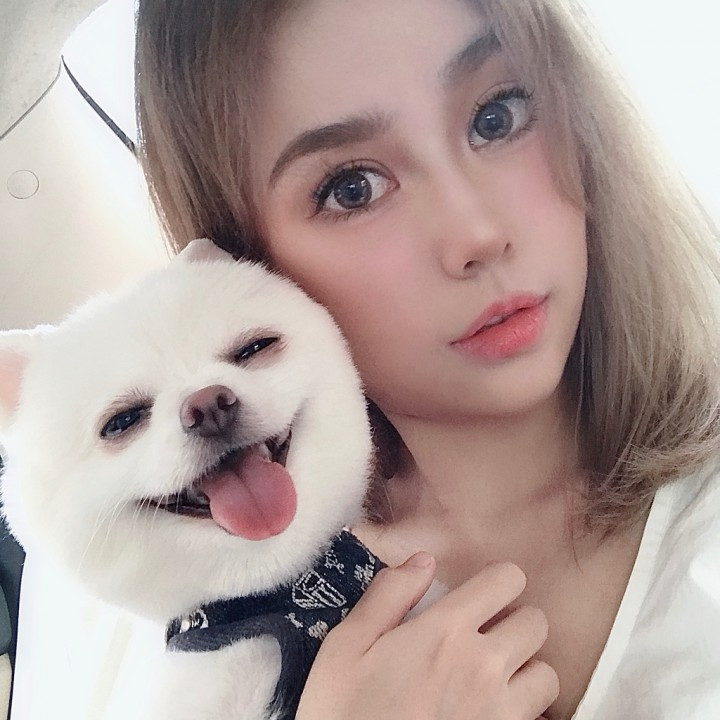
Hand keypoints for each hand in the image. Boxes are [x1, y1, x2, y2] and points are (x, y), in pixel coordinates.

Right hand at [296, 554, 557, 719]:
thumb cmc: (344, 716)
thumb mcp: (345, 646)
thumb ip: (388, 594)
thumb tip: (422, 562)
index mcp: (444, 632)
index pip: (506, 579)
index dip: (495, 580)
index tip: (478, 593)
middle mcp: (483, 668)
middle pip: (535, 622)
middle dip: (513, 620)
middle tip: (485, 633)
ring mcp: (500, 712)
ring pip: (547, 673)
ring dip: (525, 668)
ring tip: (493, 675)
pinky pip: (538, 717)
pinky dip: (523, 709)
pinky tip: (489, 710)